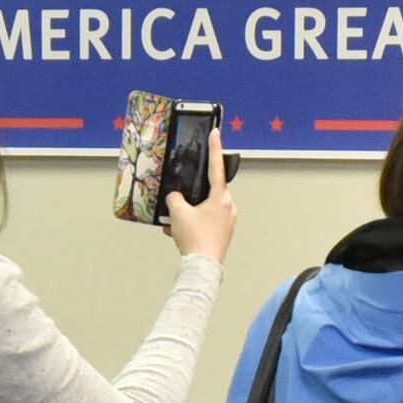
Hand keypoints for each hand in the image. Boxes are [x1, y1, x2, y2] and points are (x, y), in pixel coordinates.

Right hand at [161, 127, 235, 264]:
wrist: (202, 269)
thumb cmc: (194, 239)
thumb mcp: (178, 213)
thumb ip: (174, 198)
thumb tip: (175, 198)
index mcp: (221, 198)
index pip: (216, 167)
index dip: (214, 148)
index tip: (216, 133)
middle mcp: (229, 208)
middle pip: (207, 192)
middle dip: (191, 196)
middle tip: (179, 201)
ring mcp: (227, 222)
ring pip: (204, 209)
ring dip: (189, 213)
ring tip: (173, 223)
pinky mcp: (223, 234)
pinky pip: (205, 222)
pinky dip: (192, 224)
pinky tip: (176, 232)